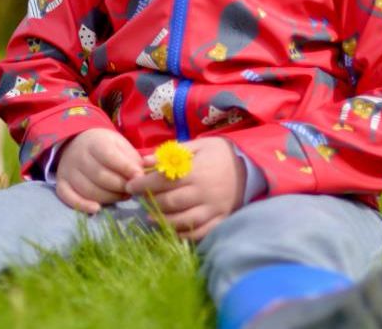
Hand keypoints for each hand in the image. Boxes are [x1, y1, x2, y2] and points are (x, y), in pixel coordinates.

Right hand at [55, 129, 143, 213]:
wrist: (77, 143)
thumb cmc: (104, 147)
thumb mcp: (120, 145)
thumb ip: (134, 158)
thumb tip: (148, 169)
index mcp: (95, 142)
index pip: (110, 157)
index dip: (126, 169)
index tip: (140, 177)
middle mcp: (78, 156)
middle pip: (100, 176)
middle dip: (120, 186)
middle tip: (132, 190)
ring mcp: (68, 170)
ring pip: (88, 190)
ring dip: (109, 198)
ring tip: (121, 196)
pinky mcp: (61, 183)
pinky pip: (68, 197)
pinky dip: (82, 205)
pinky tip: (96, 209)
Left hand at [124, 137, 245, 241]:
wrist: (251, 166)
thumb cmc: (219, 153)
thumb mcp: (196, 146)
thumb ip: (170, 153)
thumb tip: (144, 160)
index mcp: (196, 171)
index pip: (163, 180)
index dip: (143, 184)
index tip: (130, 186)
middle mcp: (204, 192)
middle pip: (171, 202)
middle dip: (151, 202)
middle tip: (139, 201)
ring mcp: (213, 208)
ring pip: (184, 220)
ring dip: (164, 221)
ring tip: (150, 218)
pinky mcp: (220, 219)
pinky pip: (200, 232)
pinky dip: (184, 234)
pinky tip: (171, 229)